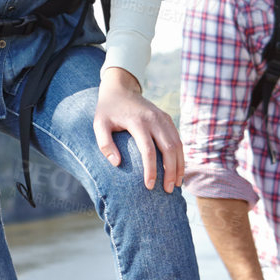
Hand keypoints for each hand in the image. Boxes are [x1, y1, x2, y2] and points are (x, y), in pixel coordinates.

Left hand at [94, 68, 183, 191]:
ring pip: (178, 144)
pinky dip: (180, 156)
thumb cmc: (108, 110)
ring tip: (176, 184)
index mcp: (138, 121)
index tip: (149, 186)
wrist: (120, 88)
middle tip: (168, 190)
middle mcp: (154, 119)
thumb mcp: (99, 124)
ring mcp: (163, 118)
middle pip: (169, 149)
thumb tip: (116, 163)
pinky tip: (178, 170)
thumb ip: (104, 144)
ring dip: (179, 165)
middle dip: (171, 171)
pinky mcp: (167, 118)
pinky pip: (178, 139)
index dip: (151, 170)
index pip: (148, 150)